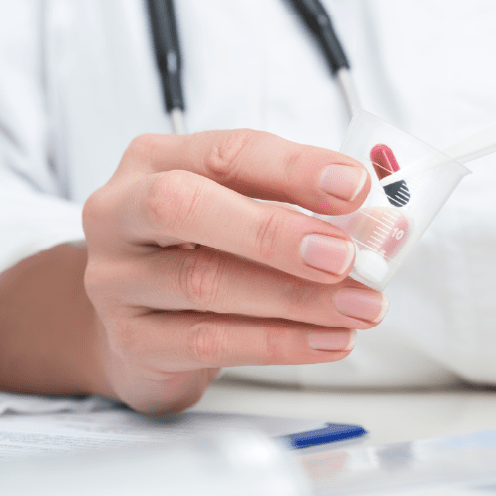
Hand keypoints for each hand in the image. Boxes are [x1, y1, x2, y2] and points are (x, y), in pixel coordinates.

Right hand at [82, 129, 385, 411]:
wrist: (137, 326)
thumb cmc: (200, 253)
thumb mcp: (239, 213)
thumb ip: (297, 207)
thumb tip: (379, 221)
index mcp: (156, 161)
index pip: (226, 152)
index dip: (293, 167)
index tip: (355, 186)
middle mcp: (122, 212)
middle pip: (188, 207)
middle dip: (275, 231)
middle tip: (345, 256)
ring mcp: (116, 280)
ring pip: (206, 282)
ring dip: (297, 298)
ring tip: (360, 306)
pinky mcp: (131, 341)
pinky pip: (210, 343)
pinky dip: (279, 343)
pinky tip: (329, 340)